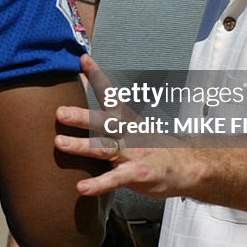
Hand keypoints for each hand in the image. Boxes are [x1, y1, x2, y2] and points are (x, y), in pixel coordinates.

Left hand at [54, 55, 184, 198]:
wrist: (187, 168)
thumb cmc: (155, 148)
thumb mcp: (135, 128)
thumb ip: (110, 122)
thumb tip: (81, 111)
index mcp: (128, 120)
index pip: (111, 94)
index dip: (98, 76)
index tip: (83, 59)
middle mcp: (129, 133)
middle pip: (103, 121)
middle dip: (81, 116)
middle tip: (59, 112)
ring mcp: (133, 153)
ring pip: (104, 147)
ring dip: (81, 145)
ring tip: (59, 142)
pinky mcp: (137, 175)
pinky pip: (115, 179)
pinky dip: (98, 184)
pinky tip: (81, 188)